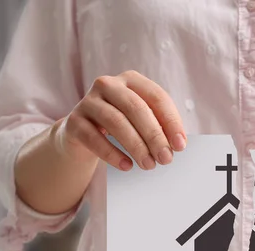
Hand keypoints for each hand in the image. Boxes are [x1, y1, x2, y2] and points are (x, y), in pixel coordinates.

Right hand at [56, 70, 185, 170]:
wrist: (81, 135)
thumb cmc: (121, 126)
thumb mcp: (141, 122)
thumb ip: (159, 127)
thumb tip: (177, 144)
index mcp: (131, 80)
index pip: (157, 97)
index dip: (171, 122)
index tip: (180, 145)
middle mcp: (108, 85)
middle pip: (136, 108)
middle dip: (154, 136)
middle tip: (166, 159)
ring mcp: (88, 101)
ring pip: (116, 121)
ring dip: (136, 146)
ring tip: (148, 165)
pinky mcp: (73, 121)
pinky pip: (94, 137)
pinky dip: (112, 153)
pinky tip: (126, 166)